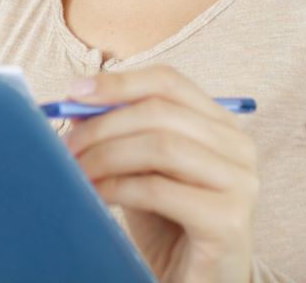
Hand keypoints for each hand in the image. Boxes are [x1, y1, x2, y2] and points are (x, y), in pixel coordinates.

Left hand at [63, 66, 258, 282]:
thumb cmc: (168, 224)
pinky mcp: (228, 220)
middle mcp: (238, 146)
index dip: (119, 82)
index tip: (74, 92)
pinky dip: (118, 188)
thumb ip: (120, 133)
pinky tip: (97, 197)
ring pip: (160, 146)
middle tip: (66, 145)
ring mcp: (239, 182)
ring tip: (77, 172)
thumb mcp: (141, 169)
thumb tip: (75, 103)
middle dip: (102, 125)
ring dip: (106, 155)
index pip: (169, 81)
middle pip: (159, 112)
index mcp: (220, 124)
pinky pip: (159, 189)